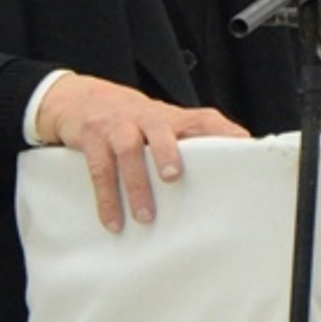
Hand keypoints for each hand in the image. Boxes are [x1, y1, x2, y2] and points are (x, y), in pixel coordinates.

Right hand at [35, 74, 249, 231]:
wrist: (79, 99)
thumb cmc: (132, 120)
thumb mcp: (162, 124)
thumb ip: (192, 140)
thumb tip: (234, 161)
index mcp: (170, 117)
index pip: (203, 119)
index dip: (223, 132)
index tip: (241, 151)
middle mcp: (145, 116)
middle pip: (160, 129)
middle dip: (167, 151)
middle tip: (174, 177)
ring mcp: (117, 125)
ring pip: (128, 151)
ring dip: (136, 184)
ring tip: (145, 217)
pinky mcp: (92, 138)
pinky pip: (99, 169)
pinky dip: (106, 198)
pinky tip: (113, 222)